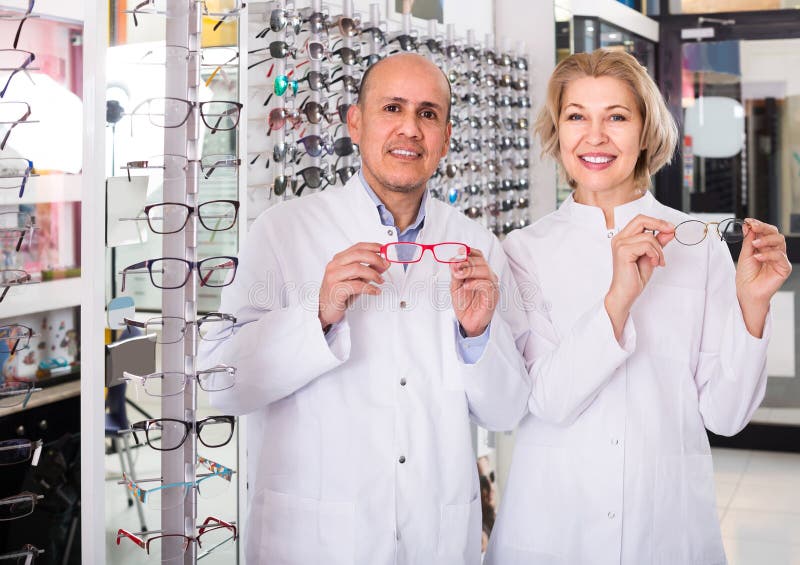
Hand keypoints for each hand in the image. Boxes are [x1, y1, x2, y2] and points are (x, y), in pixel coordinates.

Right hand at [319, 242, 388, 328]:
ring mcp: (333, 277)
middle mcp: (334, 265)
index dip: (372, 247)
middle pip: (358, 254)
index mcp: (339, 260)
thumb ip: (369, 270)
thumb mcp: (357, 279)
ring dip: (373, 274)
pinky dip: (369, 288)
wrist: (326, 309)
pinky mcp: (335, 289)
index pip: (357, 247)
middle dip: (375, 259)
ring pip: (357, 268)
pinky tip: (375, 291)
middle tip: (385, 265)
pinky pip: (356, 286)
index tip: (384, 250)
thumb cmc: (340, 293)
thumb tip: (384, 264)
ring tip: (380, 280)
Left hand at [450, 248, 498, 336]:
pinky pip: (487, 285)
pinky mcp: (492, 296)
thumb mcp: (455, 286)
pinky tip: (466, 286)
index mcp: (480, 272)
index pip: (478, 256)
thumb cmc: (465, 304)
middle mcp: (488, 277)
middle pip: (481, 262)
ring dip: (470, 271)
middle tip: (455, 267)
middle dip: (466, 262)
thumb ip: (455, 274)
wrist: (468, 322)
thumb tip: (453, 261)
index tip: (459, 251)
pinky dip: (475, 283)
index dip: (469, 252)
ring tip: (459, 276)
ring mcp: (491, 286)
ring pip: (485, 271)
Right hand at [605, 214, 674, 338]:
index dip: (657, 221)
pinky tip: (654, 263)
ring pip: (648, 236)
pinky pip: (647, 246)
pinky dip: (655, 254)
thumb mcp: (651, 256)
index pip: (640, 220)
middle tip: (671, 231)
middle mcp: (620, 239)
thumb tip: (668, 232)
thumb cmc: (633, 278)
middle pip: (641, 220)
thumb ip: (658, 243)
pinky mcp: (623, 252)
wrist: (625, 293)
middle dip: (659, 224)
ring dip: (659, 250)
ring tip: (658, 261)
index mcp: (623, 238)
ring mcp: (620, 244)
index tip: (670, 228)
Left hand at [736, 219, 790, 336]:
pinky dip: (768, 254)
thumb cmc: (746, 275)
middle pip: (775, 233)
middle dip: (764, 228)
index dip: (759, 224)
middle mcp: (774, 251)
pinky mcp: (784, 268)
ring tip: (754, 244)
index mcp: (765, 247)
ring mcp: (780, 259)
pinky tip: (758, 257)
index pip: (766, 231)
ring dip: (766, 240)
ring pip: (779, 241)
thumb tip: (748, 225)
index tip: (749, 221)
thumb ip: (748, 240)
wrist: (747, 291)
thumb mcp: (745, 254)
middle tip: (753, 227)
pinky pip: (780, 256)